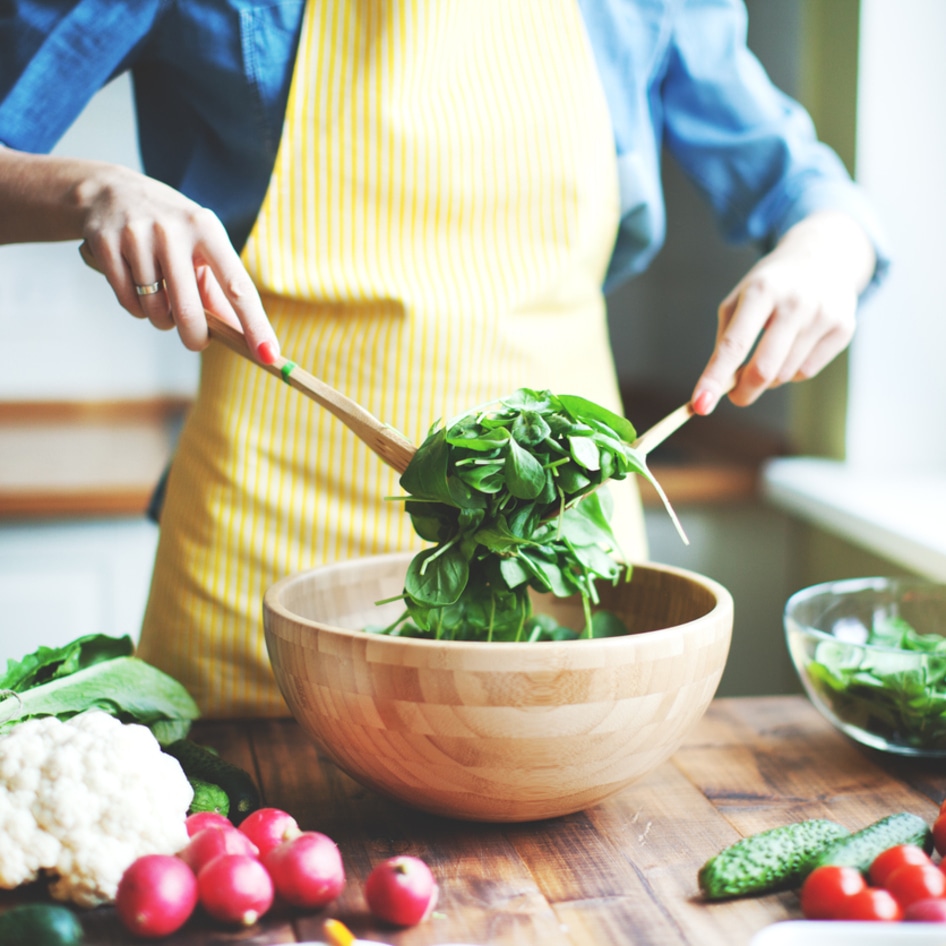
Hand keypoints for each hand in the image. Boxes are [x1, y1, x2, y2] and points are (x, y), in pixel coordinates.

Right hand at [73, 162, 278, 361]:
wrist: (109, 191)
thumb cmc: (171, 229)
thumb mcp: (201, 246)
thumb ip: (220, 290)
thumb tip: (241, 335)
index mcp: (207, 229)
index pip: (238, 286)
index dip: (255, 324)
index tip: (269, 354)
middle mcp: (173, 230)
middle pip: (189, 310)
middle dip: (195, 337)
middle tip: (197, 342)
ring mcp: (137, 236)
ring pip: (154, 310)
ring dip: (161, 318)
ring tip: (161, 298)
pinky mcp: (106, 245)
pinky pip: (128, 301)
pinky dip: (136, 307)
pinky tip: (138, 288)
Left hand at [690, 211, 875, 414]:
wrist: (823, 256)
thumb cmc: (769, 286)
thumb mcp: (739, 300)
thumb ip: (727, 341)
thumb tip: (720, 387)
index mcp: (761, 292)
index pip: (734, 345)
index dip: (715, 378)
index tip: (699, 406)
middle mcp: (795, 302)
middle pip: (763, 369)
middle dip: (744, 392)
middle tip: (735, 396)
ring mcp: (823, 315)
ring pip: (785, 375)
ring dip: (769, 377)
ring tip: (770, 351)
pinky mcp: (844, 328)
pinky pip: (807, 371)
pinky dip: (792, 370)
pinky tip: (794, 346)